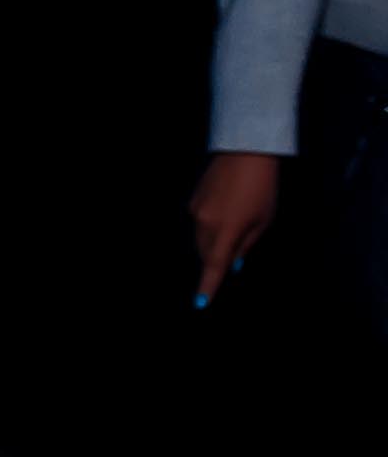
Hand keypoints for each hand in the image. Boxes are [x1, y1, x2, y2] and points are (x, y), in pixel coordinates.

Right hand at [188, 151, 280, 306]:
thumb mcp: (264, 220)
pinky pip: (199, 224)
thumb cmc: (262, 189)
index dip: (207, 286)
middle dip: (216, 261)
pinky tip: (226, 213)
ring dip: (213, 244)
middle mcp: (205, 224)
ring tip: (235, 228)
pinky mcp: (193, 201)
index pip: (215, 266)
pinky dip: (210, 228)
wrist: (244, 152)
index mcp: (226, 231)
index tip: (200, 304)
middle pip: (206, 254)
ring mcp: (195, 211)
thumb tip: (233, 262)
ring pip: (201, 240)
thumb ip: (247, 245)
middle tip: (235, 256)